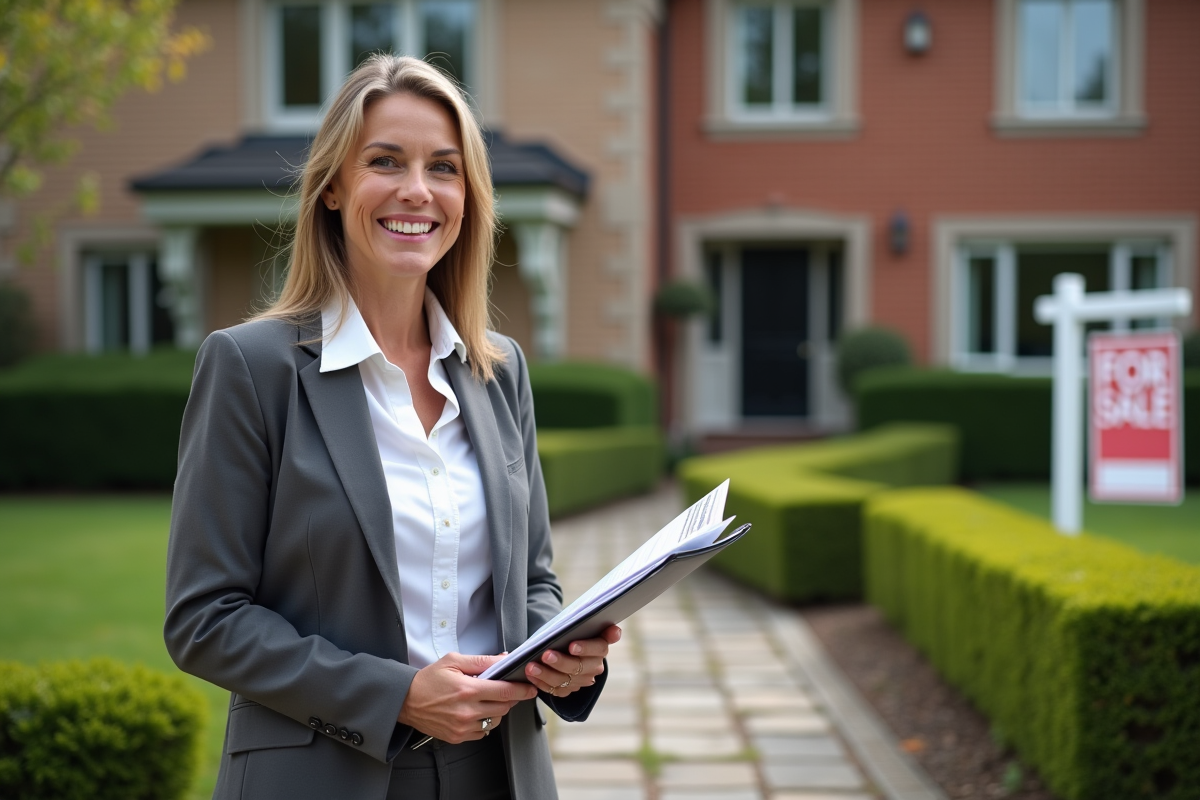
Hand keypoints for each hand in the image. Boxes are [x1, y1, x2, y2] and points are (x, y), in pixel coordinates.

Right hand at [398, 652, 537, 743]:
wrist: (406, 701)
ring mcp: (462, 727)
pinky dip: (485, 722)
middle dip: (510, 698)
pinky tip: (477, 712)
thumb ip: (481, 661)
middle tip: (507, 689)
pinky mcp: (458, 737)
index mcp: (467, 689)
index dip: (521, 690)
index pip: (504, 691)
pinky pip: (483, 732)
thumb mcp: (453, 661)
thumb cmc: (429, 679)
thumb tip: (504, 658)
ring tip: (488, 700)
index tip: (531, 688)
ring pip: (495, 721)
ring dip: (498, 710)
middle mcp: (466, 711)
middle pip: (503, 707)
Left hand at [525, 625, 620, 697]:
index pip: (598, 649)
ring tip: (531, 666)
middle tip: (545, 655)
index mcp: (600, 649)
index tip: (571, 645)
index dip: (585, 648)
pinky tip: (531, 675)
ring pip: (564, 681)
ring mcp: (581, 680)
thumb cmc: (577, 633)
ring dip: (546, 674)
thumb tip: (615, 630)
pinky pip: (555, 690)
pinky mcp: (569, 689)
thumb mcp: (588, 626)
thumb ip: (601, 628)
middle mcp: (594, 667)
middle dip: (561, 662)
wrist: (570, 648)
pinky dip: (541, 683)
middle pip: (578, 667)